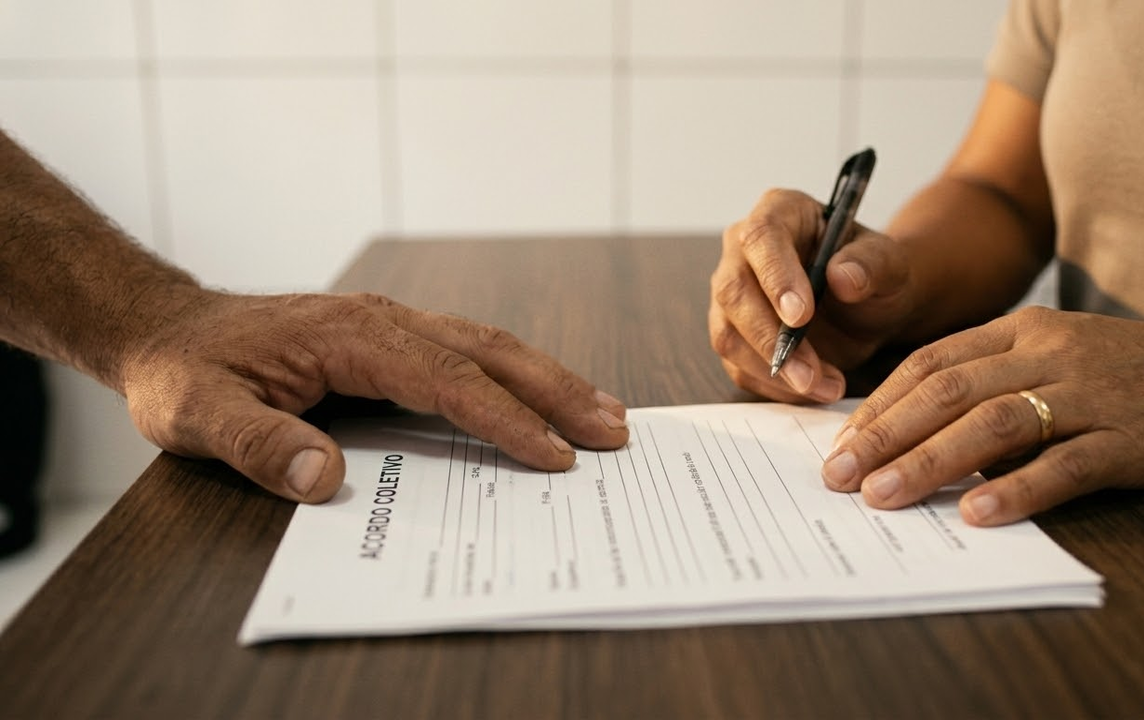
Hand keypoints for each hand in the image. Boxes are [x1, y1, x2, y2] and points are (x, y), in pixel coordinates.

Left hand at [119, 291, 629, 502]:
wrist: (171, 328)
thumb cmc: (187, 372)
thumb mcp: (198, 414)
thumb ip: (258, 444)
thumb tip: (325, 479)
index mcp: (350, 337)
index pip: (446, 381)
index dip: (504, 420)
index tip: (553, 454)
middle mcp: (384, 321)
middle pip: (490, 352)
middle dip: (557, 391)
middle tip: (615, 429)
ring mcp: (392, 324)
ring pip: (489, 346)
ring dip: (549, 378)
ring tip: (602, 411)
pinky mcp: (392, 337)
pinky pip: (469, 352)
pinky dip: (516, 375)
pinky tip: (541, 396)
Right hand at [709, 189, 915, 403]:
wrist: (870, 306)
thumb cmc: (874, 273)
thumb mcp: (889, 264)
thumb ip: (871, 265)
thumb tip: (841, 277)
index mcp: (780, 212)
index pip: (761, 237)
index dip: (776, 277)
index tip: (801, 317)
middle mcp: (743, 250)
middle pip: (733, 291)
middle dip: (770, 338)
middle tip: (810, 372)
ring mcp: (732, 294)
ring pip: (728, 334)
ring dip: (772, 370)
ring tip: (824, 386)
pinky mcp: (734, 334)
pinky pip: (738, 365)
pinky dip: (773, 386)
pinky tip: (811, 390)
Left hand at [821, 306, 1143, 524]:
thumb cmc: (1130, 372)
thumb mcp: (1056, 353)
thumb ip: (992, 378)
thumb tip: (914, 428)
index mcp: (1024, 329)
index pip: (932, 362)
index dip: (881, 404)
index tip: (841, 444)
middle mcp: (1049, 353)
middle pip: (949, 391)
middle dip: (885, 436)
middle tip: (839, 477)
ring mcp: (1091, 394)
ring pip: (995, 423)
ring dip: (930, 461)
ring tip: (883, 497)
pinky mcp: (1130, 440)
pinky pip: (1065, 465)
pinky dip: (1016, 489)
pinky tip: (976, 513)